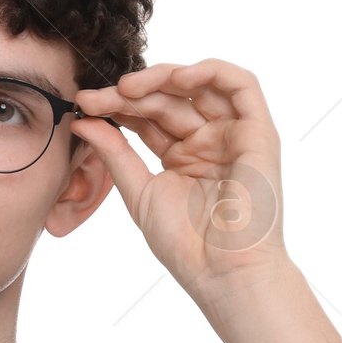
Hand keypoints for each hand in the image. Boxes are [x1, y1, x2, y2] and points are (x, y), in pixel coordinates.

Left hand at [72, 59, 287, 300]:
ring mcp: (234, 134)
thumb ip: (115, 153)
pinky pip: (241, 84)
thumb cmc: (186, 245)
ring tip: (127, 88)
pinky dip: (210, 71)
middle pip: (167, 99)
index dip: (116, 106)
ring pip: (200, 85)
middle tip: (95, 98)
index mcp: (182, 156)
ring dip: (162, 78)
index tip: (83, 106)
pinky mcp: (259, 132)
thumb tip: (83, 121)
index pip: (147, 117)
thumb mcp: (140, 192)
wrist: (223, 271)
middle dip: (129, 94)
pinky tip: (177, 77)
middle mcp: (209, 141)